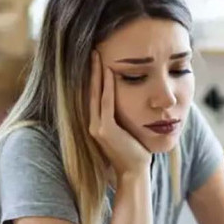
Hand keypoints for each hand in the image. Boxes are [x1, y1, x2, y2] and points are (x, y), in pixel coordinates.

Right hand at [88, 51, 150, 176]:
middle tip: (91, 50)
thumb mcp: (126, 132)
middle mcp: (92, 124)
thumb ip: (122, 119)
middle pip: (89, 91)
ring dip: (96, 73)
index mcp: (96, 124)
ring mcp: (97, 127)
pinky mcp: (106, 130)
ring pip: (95, 94)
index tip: (95, 60)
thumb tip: (131, 104)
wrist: (134, 173)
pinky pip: (106, 102)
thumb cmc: (135, 154)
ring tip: (97, 54)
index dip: (92, 78)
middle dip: (90, 70)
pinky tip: (109, 71)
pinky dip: (107, 86)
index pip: (92, 96)